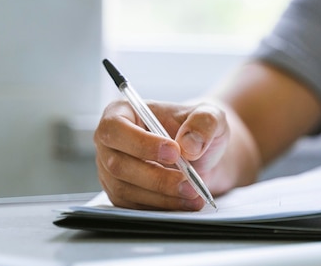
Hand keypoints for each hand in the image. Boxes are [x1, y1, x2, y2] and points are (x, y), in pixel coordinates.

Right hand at [94, 99, 229, 210]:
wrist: (203, 153)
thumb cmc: (197, 128)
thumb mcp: (209, 115)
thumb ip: (204, 122)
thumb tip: (189, 145)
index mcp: (122, 112)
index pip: (115, 128)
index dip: (141, 143)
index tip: (174, 152)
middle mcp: (110, 142)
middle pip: (117, 165)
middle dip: (156, 177)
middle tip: (188, 181)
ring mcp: (111, 171)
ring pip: (125, 190)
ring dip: (161, 196)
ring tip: (193, 194)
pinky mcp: (121, 193)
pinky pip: (133, 206)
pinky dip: (161, 207)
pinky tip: (184, 203)